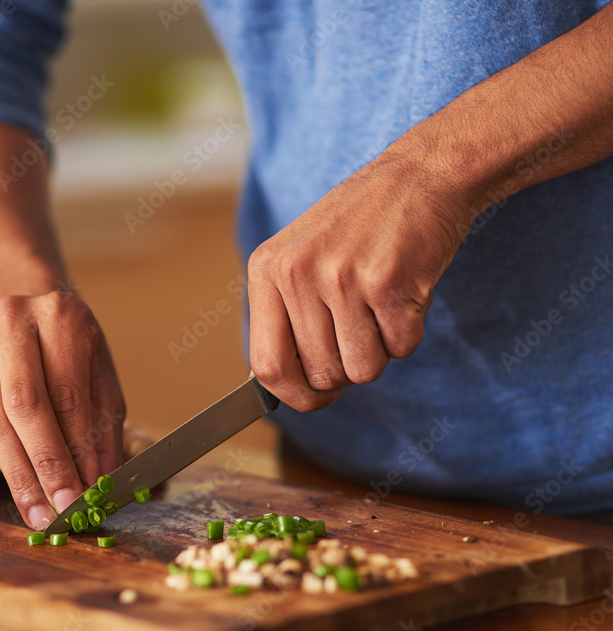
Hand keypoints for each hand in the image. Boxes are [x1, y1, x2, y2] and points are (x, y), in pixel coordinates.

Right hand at [0, 291, 124, 529]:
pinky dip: (9, 466)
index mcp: (59, 318)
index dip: (78, 447)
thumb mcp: (101, 377)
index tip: (91, 490)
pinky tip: (26, 494)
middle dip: (47, 464)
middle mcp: (14, 326)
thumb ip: (104, 426)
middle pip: (26, 405)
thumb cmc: (74, 351)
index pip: (67, 393)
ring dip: (22, 476)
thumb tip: (104, 480)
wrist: (27, 316)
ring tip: (43, 515)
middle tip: (66, 508)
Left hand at [247, 150, 469, 410]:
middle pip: (323, 375)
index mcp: (267, 270)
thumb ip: (284, 316)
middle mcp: (297, 274)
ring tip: (381, 305)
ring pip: (363, 370)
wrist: (421, 175)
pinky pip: (401, 348)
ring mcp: (341, 278)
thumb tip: (276, 387)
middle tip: (362, 327)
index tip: (316, 397)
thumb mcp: (300, 257)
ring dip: (381, 350)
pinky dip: (410, 331)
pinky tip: (405, 292)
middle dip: (349, 367)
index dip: (295, 396)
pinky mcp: (388, 282)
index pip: (266, 366)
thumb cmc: (359, 225)